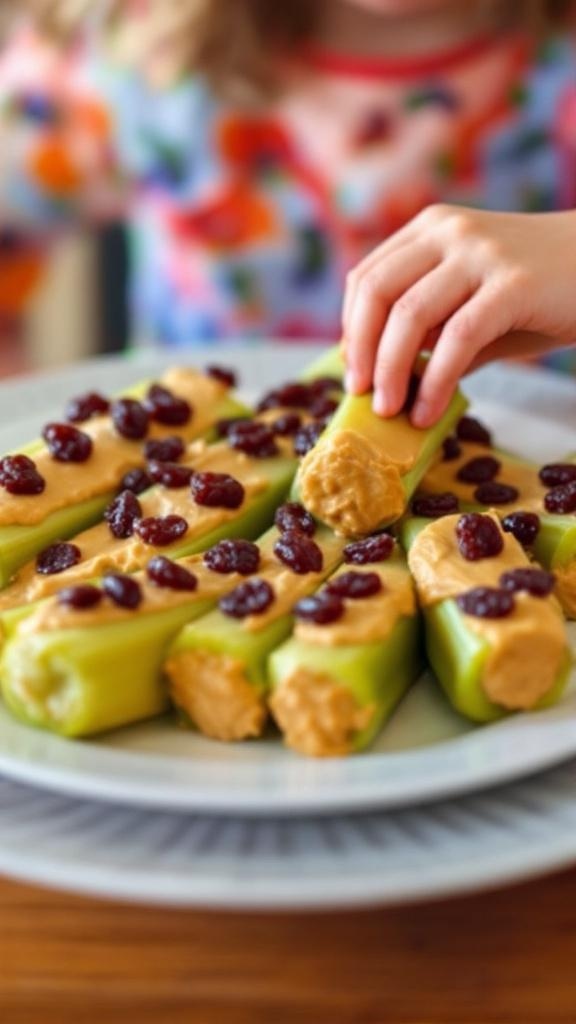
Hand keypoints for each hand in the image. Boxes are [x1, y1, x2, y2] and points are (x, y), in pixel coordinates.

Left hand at [343, 206, 575, 426]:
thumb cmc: (543, 294)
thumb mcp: (477, 305)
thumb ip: (435, 334)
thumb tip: (390, 383)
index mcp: (432, 229)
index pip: (366, 278)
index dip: (351, 329)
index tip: (354, 371)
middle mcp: (450, 231)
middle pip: (376, 293)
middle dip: (361, 352)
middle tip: (361, 396)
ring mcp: (481, 252)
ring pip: (410, 315)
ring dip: (391, 372)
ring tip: (390, 411)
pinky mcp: (514, 283)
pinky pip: (457, 338)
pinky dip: (434, 382)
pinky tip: (429, 412)